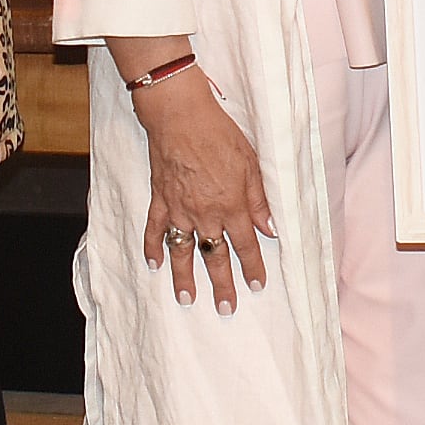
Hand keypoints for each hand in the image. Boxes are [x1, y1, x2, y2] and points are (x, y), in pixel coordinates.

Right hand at [130, 69, 272, 313]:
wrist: (181, 116)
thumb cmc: (219, 134)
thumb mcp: (251, 164)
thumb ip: (260, 199)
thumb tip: (271, 228)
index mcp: (232, 205)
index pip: (246, 245)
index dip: (253, 267)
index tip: (257, 286)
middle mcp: (205, 214)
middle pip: (215, 256)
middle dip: (223, 285)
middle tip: (226, 308)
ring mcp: (179, 209)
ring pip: (184, 250)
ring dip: (185, 277)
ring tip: (187, 298)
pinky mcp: (160, 199)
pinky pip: (154, 229)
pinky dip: (153, 247)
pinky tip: (154, 264)